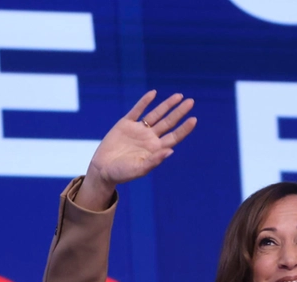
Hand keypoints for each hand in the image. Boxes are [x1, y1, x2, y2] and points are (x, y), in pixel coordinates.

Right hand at [76, 91, 196, 210]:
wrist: (103, 169)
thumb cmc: (122, 173)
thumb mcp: (139, 169)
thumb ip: (154, 160)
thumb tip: (171, 151)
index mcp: (156, 149)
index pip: (174, 137)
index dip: (184, 128)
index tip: (194, 119)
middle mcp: (149, 138)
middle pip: (168, 122)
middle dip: (179, 112)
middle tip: (191, 102)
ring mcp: (138, 130)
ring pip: (156, 114)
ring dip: (167, 105)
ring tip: (179, 95)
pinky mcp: (125, 124)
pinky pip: (137, 110)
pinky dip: (145, 101)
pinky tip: (153, 93)